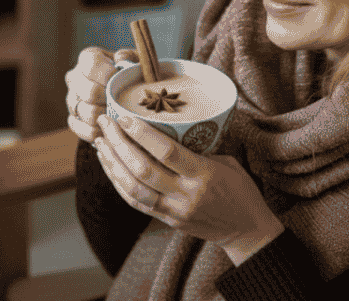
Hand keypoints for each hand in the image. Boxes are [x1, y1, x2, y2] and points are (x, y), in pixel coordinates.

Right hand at [64, 47, 138, 143]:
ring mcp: (72, 99)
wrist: (125, 93)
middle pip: (89, 92)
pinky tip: (110, 129)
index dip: (107, 75)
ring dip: (106, 117)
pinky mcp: (73, 118)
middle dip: (110, 100)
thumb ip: (130, 57)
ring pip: (86, 112)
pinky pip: (81, 128)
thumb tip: (120, 58)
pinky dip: (97, 132)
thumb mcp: (135, 61)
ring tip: (120, 117)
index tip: (121, 82)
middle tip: (124, 103)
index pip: (91, 65)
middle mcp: (75, 77)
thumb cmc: (131, 75)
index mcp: (88, 58)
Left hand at [93, 113, 282, 247]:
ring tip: (101, 143)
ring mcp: (174, 210)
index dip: (141, 134)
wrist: (247, 231)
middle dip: (119, 144)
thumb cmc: (240, 190)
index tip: (123, 116)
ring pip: (133, 188)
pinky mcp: (167, 220)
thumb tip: (171, 127)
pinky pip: (136, 202)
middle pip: (143, 169)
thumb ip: (199, 149)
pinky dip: (119, 183)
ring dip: (113, 164)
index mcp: (204, 174)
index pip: (166, 152)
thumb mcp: (227, 162)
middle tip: (105, 123)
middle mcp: (186, 194)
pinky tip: (110, 166)